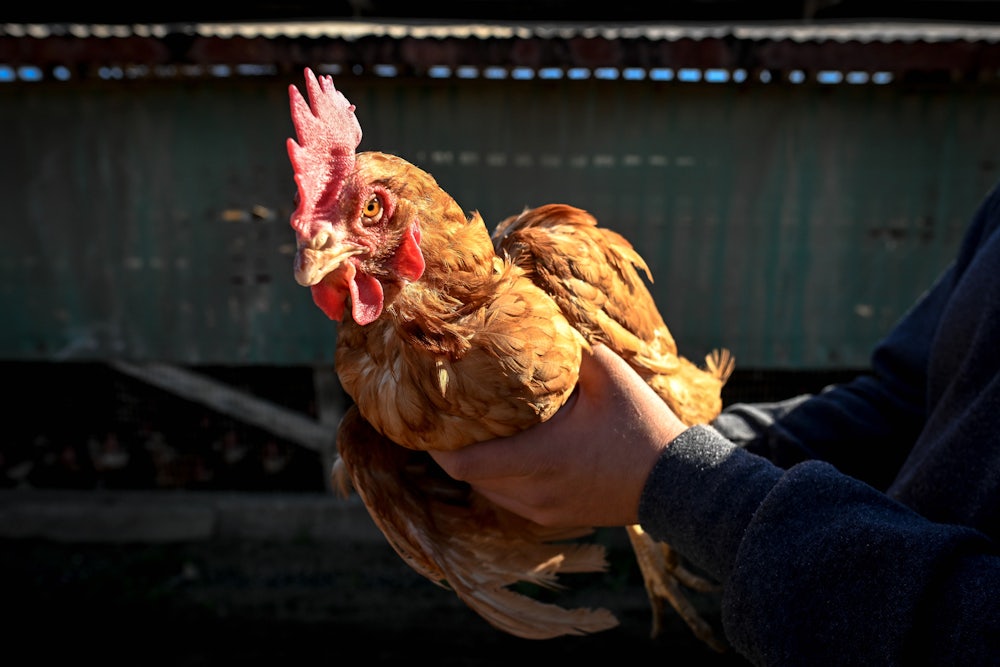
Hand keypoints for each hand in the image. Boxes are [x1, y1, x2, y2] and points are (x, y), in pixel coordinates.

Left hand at [430, 344, 689, 527]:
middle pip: (469, 478)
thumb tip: (542, 322)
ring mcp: (543, 511)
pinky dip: (499, 480)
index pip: (462, 462)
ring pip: (488, 492)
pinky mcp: (556, 519)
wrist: (679, 483)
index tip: (427, 419)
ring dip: (477, 467)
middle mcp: (532, 492)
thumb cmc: (642, 426)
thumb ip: (570, 348)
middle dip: (453, 451)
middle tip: (448, 419)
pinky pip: (510, 500)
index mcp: (537, 458)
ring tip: (475, 434)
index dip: (436, 445)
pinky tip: (509, 455)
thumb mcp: (607, 373)